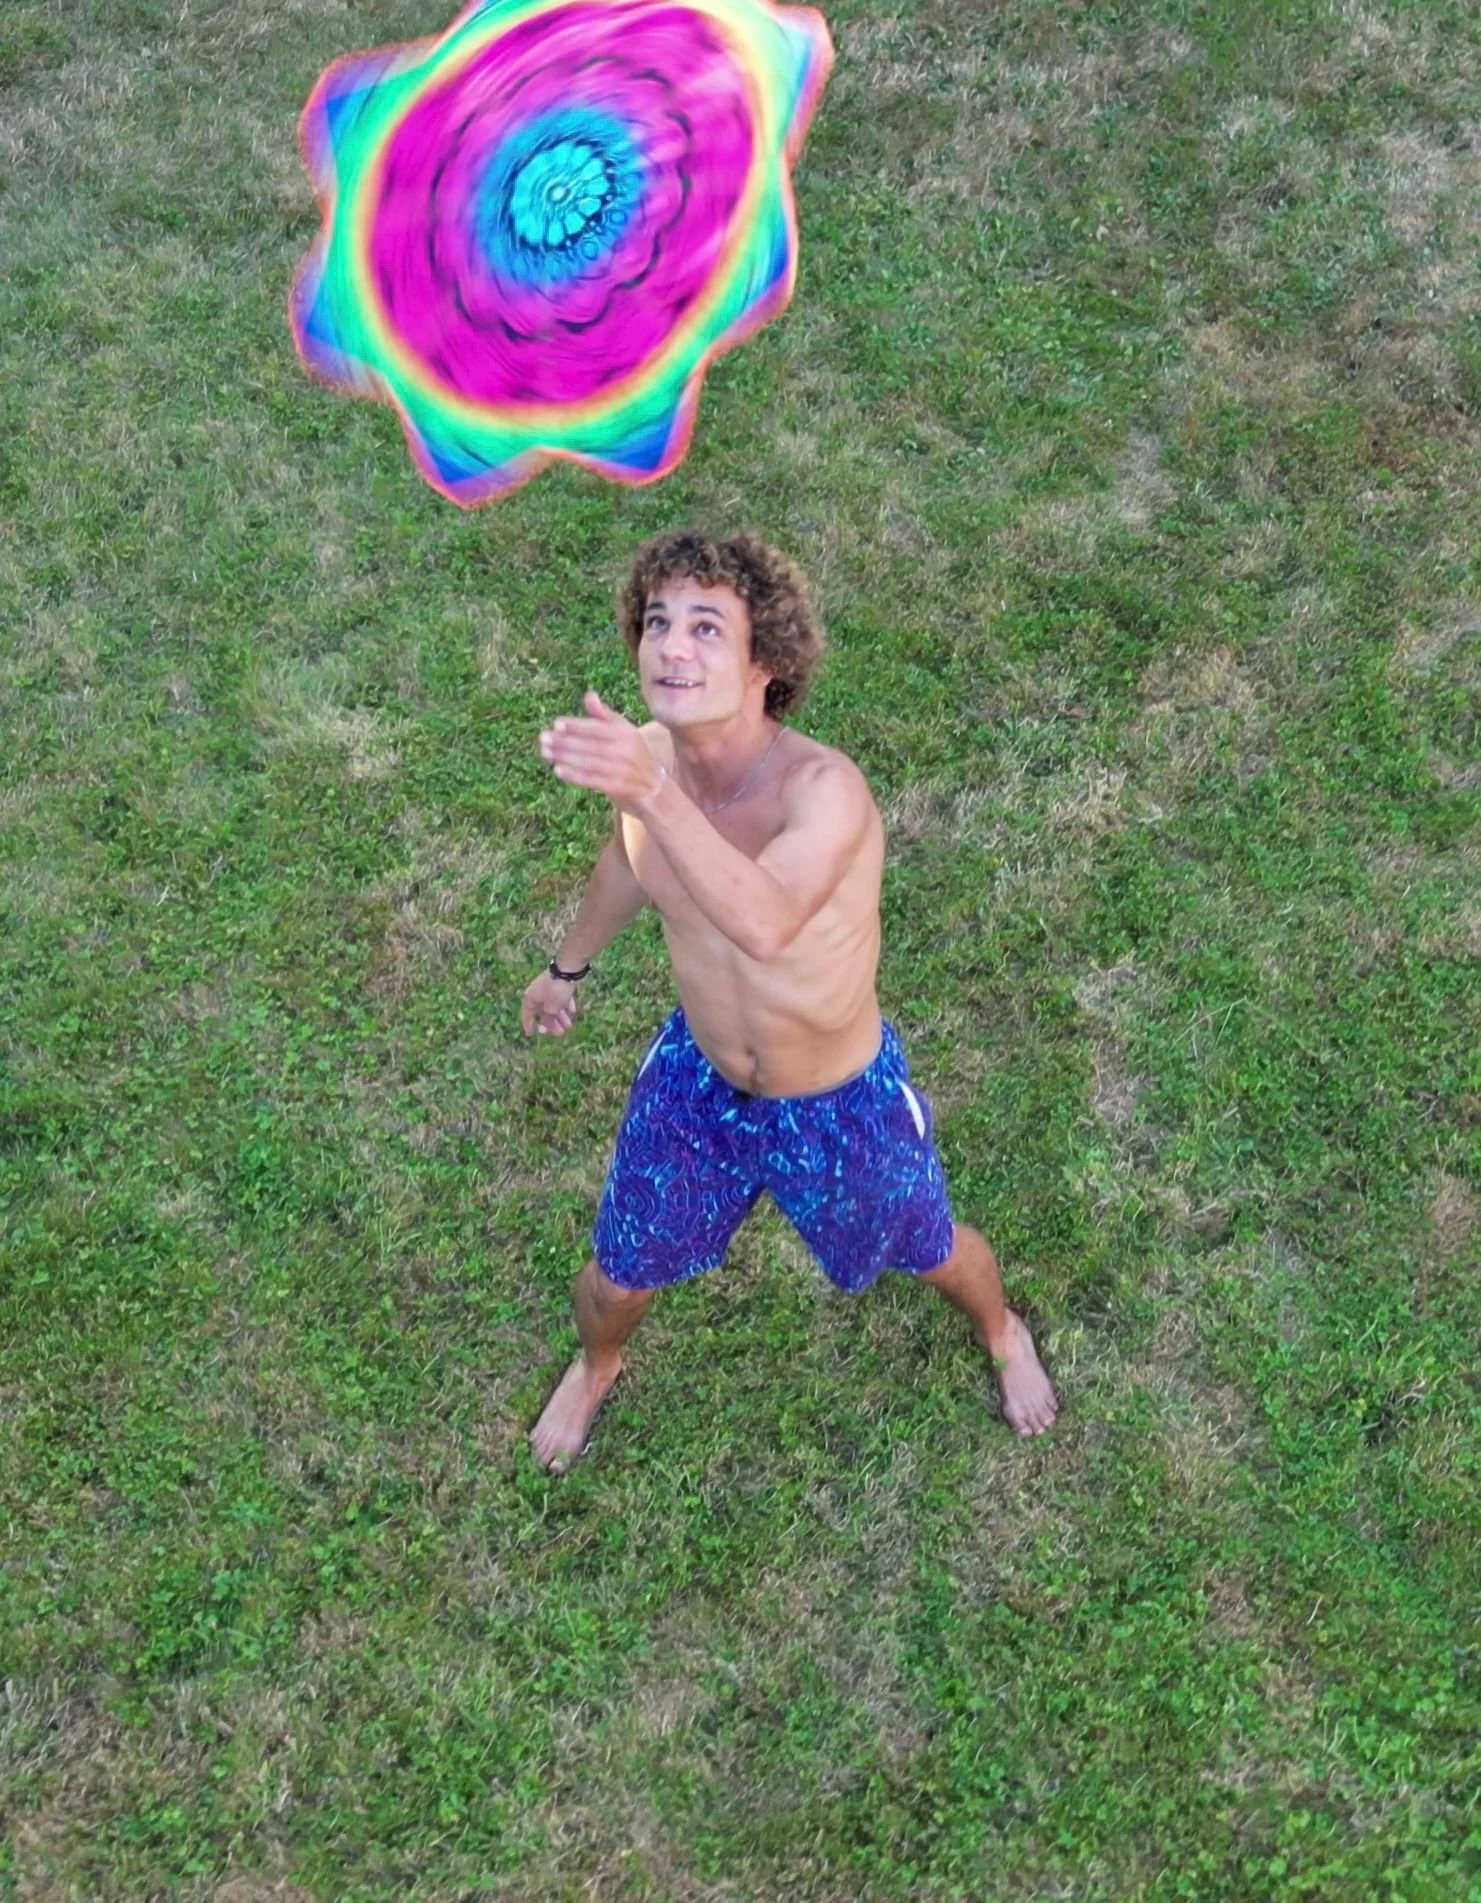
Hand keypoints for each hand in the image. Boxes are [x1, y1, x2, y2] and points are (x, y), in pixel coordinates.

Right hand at [521, 968, 578, 1036]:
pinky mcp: (559, 984)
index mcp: (530, 999)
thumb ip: (548, 1020)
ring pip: (553, 1006)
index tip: (531, 1035)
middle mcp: (537, 994)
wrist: (568, 969)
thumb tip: (545, 1028)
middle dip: (551, 1024)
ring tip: (569, 1027)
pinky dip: (565, 1006)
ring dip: (560, 1017)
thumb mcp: (551, 1009)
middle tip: (559, 1034)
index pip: (526, 1016)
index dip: (529, 1026)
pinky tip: (572, 1012)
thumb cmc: (556, 990)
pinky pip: (560, 999)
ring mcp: (548, 988)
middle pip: (542, 1012)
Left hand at [539, 692, 664, 812]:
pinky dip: (574, 776)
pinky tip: (558, 770)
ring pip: (588, 763)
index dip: (576, 725)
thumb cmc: (632, 752)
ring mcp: (622, 770)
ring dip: (564, 758)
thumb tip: (589, 694)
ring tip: (545, 752)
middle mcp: (625, 750)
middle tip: (543, 739)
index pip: (596, 728)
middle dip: (564, 742)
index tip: (556, 723)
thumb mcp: (623, 730)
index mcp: (625, 733)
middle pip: (589, 745)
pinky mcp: (617, 787)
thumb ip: (603, 714)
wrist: (652, 784)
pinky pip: (592, 781)